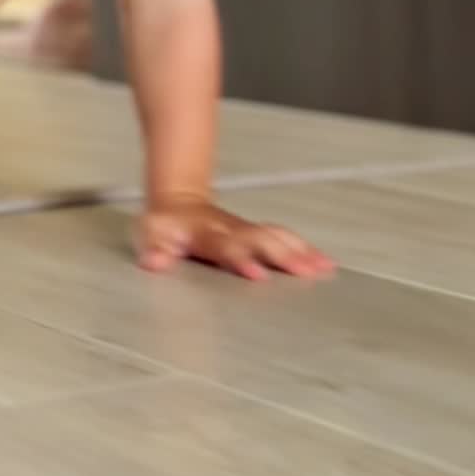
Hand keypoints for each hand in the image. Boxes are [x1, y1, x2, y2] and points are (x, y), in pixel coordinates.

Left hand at [137, 198, 335, 280]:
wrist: (177, 200)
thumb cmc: (164, 226)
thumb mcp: (150, 236)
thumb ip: (154, 250)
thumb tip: (153, 263)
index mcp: (204, 233)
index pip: (224, 247)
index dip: (241, 259)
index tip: (257, 275)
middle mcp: (229, 229)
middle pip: (260, 240)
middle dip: (282, 256)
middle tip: (304, 272)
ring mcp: (245, 229)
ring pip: (276, 237)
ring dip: (299, 252)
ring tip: (323, 268)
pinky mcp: (256, 232)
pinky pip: (283, 237)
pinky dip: (305, 249)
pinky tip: (324, 263)